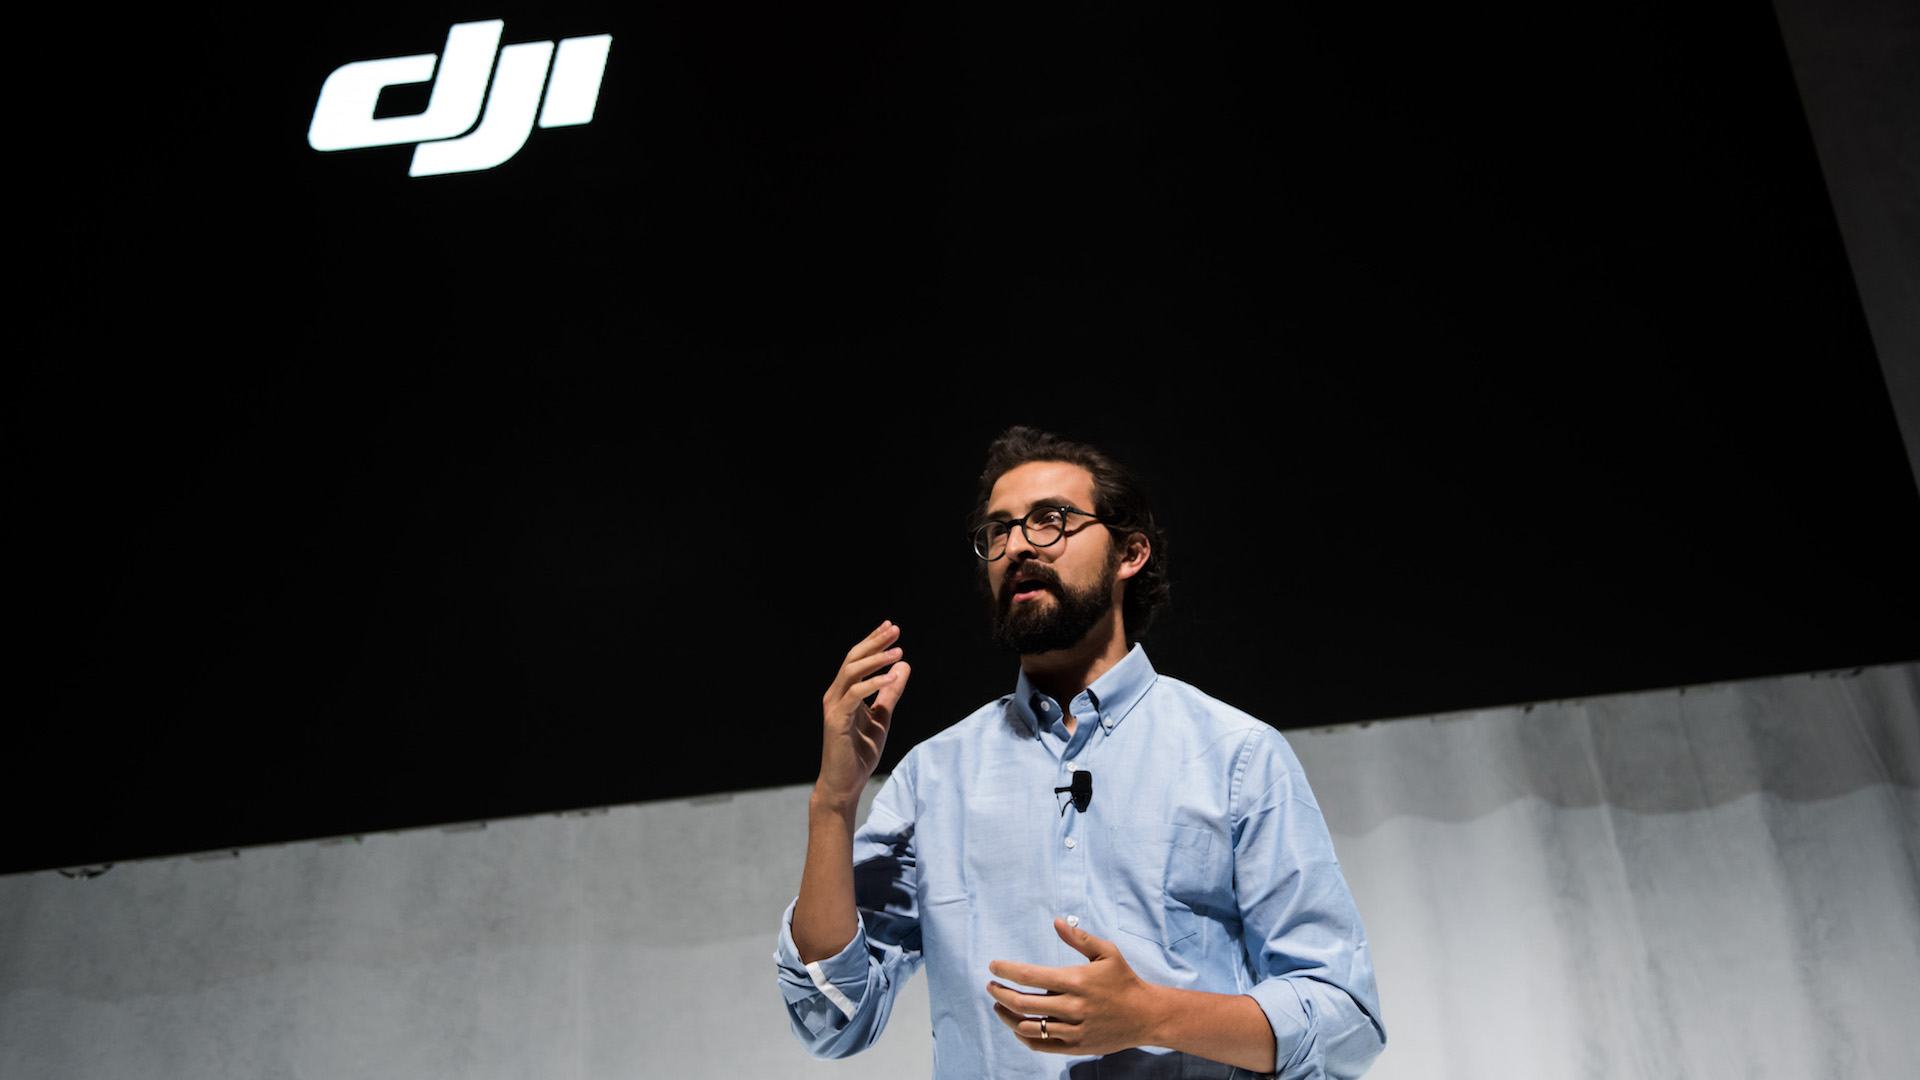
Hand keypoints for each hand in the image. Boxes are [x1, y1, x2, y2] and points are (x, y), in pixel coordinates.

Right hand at [816, 621, 910, 811]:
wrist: (846, 783)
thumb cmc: (860, 752)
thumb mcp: (882, 717)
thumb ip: (891, 693)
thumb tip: (905, 666)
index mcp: (844, 692)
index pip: (857, 659)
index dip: (873, 641)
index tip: (891, 627)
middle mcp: (835, 695)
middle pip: (853, 659)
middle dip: (874, 642)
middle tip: (895, 630)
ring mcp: (834, 707)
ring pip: (851, 672)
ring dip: (876, 660)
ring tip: (898, 652)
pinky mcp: (836, 721)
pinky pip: (855, 696)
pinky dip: (874, 684)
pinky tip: (893, 677)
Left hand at [987, 918, 1163, 1056]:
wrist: (1146, 1015)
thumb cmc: (1124, 980)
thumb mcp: (1107, 952)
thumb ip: (1079, 937)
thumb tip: (1056, 921)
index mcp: (1076, 980)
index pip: (1029, 976)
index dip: (1006, 971)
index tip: (993, 966)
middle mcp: (1072, 1006)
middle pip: (1022, 1003)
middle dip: (1000, 993)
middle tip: (991, 985)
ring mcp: (1073, 1029)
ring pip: (1027, 1027)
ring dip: (1007, 1016)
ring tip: (999, 1005)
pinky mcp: (1075, 1046)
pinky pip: (1041, 1044)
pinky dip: (1023, 1036)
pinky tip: (1017, 1025)